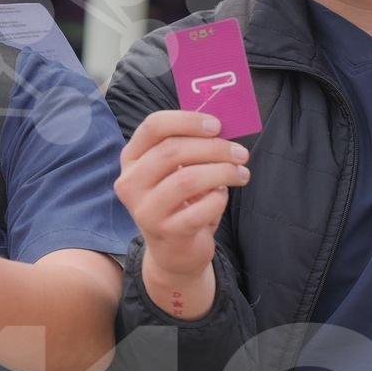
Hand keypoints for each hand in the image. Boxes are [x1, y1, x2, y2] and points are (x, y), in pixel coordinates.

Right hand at [114, 110, 248, 280]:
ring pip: (187, 179)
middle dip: (215, 148)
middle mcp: (130, 183)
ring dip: (223, 172)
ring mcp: (145, 209)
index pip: (153, 126)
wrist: (173, 250)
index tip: (217, 125)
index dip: (187, 121)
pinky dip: (219, 199)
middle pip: (173, 151)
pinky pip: (201, 208)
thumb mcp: (174, 170)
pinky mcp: (166, 232)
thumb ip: (189, 145)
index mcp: (131, 159)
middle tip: (241, 153)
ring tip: (241, 174)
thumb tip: (221, 125)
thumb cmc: (179, 200)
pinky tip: (222, 197)